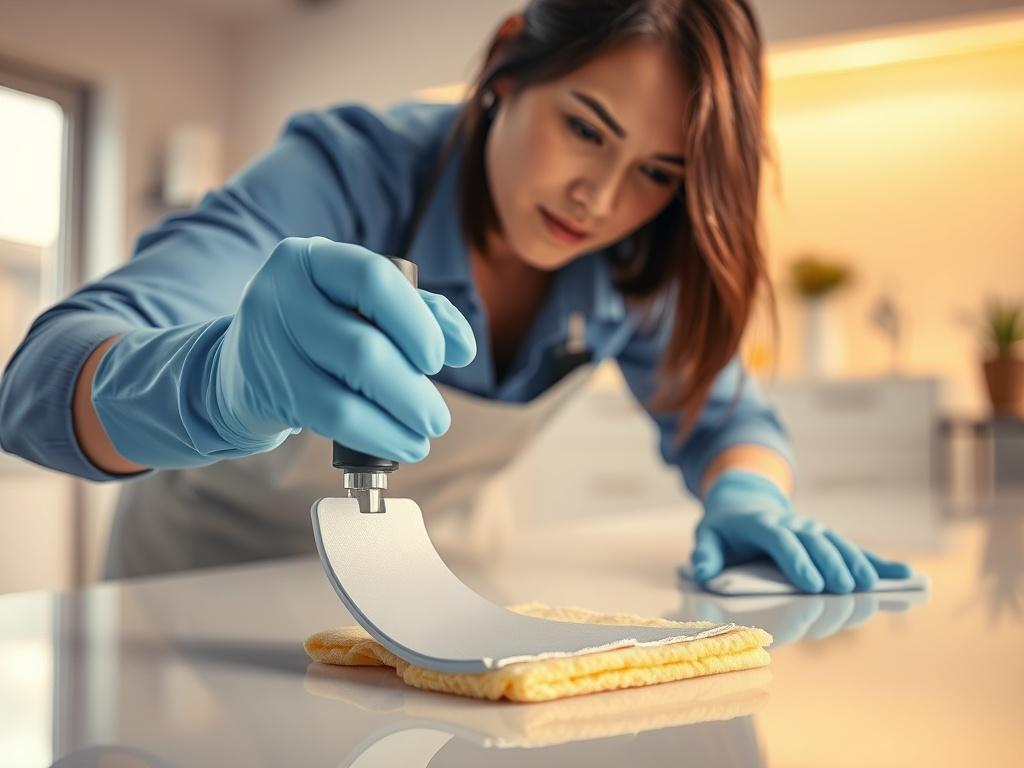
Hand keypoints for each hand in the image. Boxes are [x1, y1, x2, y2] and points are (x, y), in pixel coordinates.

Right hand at [210, 237, 475, 460]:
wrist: (238, 367)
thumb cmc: (317, 330)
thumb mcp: (360, 306)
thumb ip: (418, 312)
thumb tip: (462, 345)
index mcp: (314, 258)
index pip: (373, 278)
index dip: (417, 322)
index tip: (440, 358)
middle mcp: (283, 292)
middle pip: (365, 345)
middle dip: (413, 389)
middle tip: (437, 417)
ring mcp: (268, 341)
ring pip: (350, 386)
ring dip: (400, 418)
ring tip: (423, 435)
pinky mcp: (265, 387)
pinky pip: (333, 416)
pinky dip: (377, 435)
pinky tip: (399, 444)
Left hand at [691, 469, 910, 593]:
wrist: (744, 500)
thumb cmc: (725, 527)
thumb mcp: (707, 536)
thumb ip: (705, 554)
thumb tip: (702, 573)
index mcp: (762, 525)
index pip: (781, 541)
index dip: (797, 562)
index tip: (811, 584)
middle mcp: (793, 524)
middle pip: (816, 544)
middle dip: (832, 566)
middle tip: (846, 590)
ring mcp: (813, 530)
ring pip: (838, 545)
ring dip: (857, 564)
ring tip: (872, 586)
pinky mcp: (826, 537)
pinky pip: (854, 549)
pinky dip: (879, 562)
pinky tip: (903, 575)